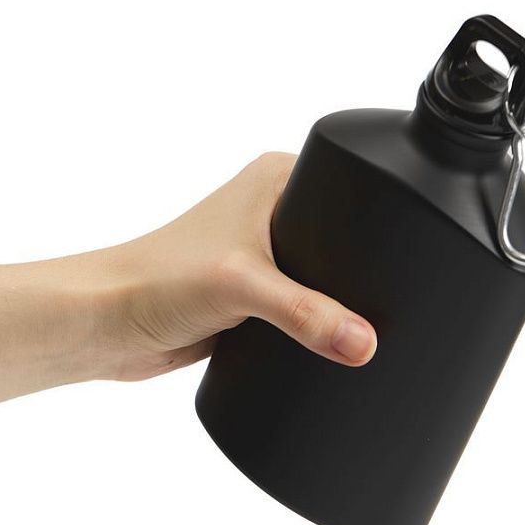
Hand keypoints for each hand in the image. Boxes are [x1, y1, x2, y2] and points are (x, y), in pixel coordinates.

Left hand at [95, 152, 376, 380]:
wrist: (108, 323)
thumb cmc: (154, 279)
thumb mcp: (241, 286)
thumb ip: (305, 313)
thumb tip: (364, 342)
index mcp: (275, 182)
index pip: (350, 188)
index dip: (383, 219)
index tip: (416, 251)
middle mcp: (272, 212)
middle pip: (344, 240)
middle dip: (364, 271)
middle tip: (392, 300)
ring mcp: (264, 256)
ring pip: (324, 279)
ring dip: (337, 303)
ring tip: (367, 324)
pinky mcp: (254, 297)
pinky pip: (302, 309)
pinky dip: (316, 325)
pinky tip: (333, 342)